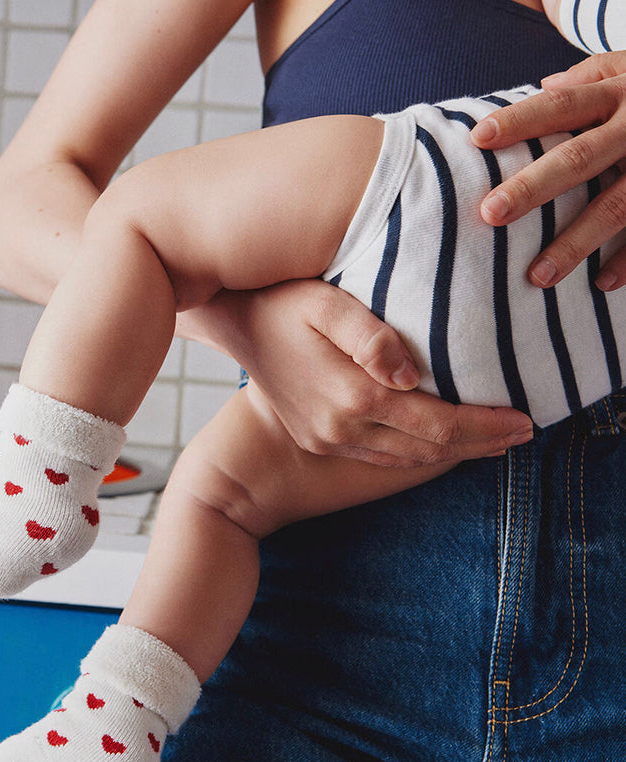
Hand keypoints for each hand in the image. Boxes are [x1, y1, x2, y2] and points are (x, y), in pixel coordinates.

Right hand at [196, 281, 534, 468]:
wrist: (235, 326)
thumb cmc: (283, 302)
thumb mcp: (325, 304)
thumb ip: (370, 338)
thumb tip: (412, 376)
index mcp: (353, 397)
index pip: (438, 424)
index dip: (485, 426)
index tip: (525, 420)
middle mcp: (342, 429)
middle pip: (429, 449)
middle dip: (481, 444)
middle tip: (523, 433)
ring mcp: (329, 439)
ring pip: (407, 459)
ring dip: (454, 454)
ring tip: (493, 442)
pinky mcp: (319, 438)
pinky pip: (382, 458)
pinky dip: (420, 456)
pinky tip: (439, 445)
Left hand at [470, 51, 625, 289]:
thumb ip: (592, 75)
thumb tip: (542, 85)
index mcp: (623, 91)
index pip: (562, 103)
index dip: (521, 119)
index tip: (477, 138)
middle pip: (581, 157)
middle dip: (534, 187)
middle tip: (489, 214)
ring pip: (620, 205)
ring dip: (578, 242)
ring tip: (537, 276)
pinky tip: (603, 285)